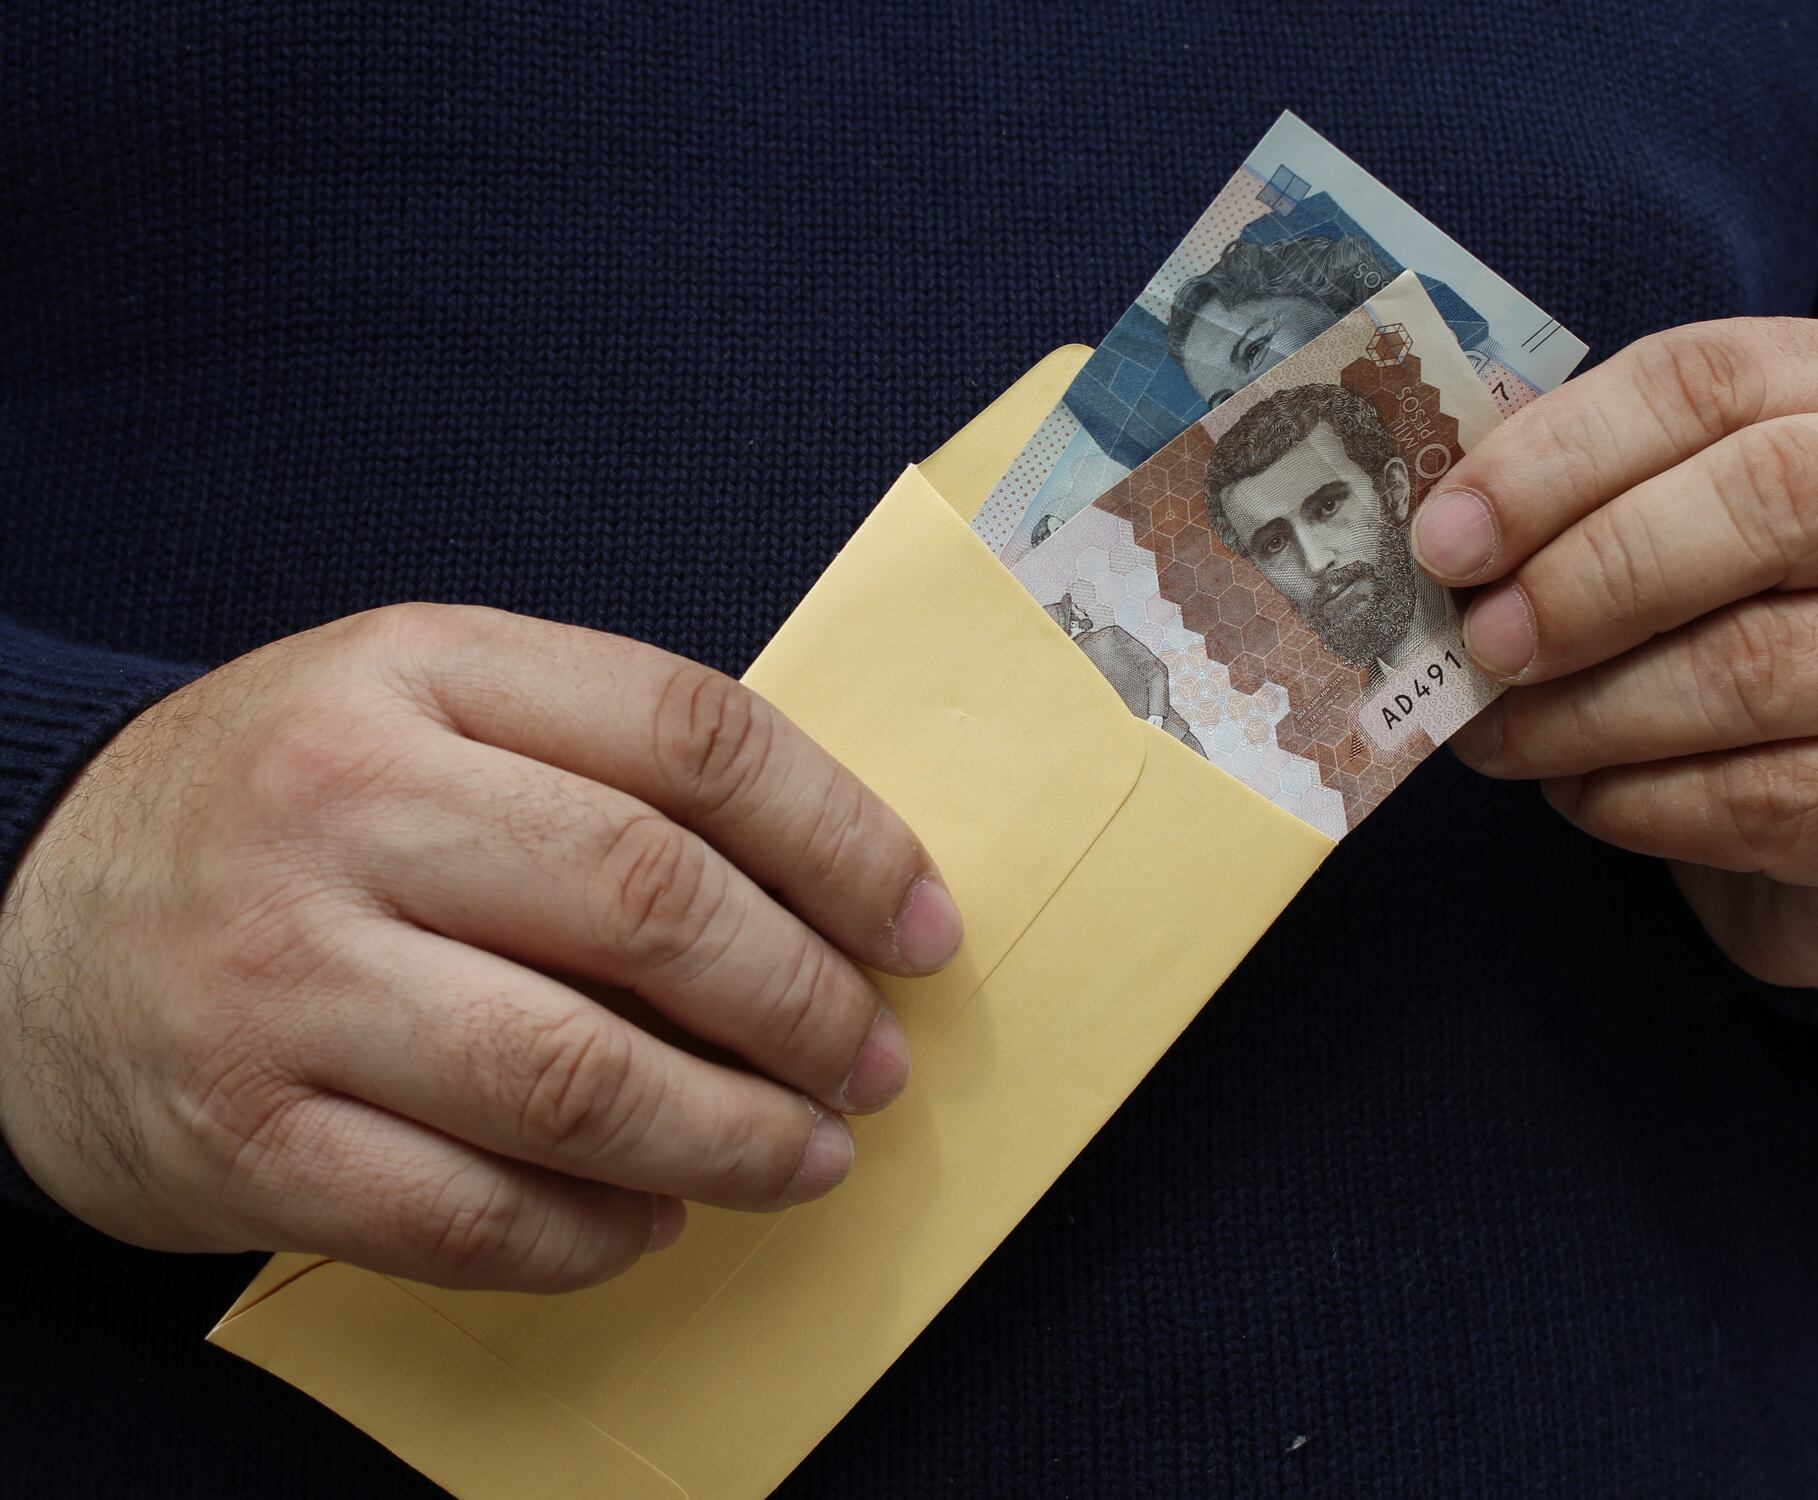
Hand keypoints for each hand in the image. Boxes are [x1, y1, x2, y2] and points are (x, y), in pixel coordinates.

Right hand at [0, 606, 961, 1289]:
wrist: (21, 911)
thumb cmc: (281, 809)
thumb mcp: (421, 709)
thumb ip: (598, 763)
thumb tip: (822, 888)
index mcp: (419, 669)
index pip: (692, 735)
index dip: (843, 839)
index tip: (920, 925)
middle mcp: (345, 805)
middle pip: (650, 902)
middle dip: (804, 1003)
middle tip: (872, 1060)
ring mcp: (281, 975)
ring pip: (573, 1076)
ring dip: (733, 1136)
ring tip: (809, 1156)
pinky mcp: (240, 1134)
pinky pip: (466, 1213)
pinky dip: (595, 1233)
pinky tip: (654, 1216)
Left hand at [1412, 318, 1817, 987]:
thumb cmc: (1756, 632)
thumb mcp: (1690, 525)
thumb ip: (1591, 494)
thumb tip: (1442, 516)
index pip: (1711, 380)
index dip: (1560, 453)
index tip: (1447, 535)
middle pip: (1771, 501)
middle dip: (1590, 576)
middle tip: (1482, 640)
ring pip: (1759, 668)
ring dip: (1588, 713)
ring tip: (1501, 734)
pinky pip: (1763, 801)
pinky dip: (1634, 801)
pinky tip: (1579, 794)